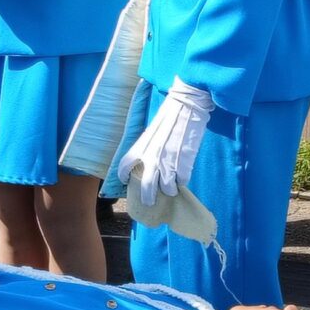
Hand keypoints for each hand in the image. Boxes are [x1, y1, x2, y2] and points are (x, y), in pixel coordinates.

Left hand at [114, 79, 212, 207]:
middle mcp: (153, 157)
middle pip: (147, 186)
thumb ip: (148, 149)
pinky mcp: (185, 161)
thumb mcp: (152, 132)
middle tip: (149, 203)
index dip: (123, 176)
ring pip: (167, 187)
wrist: (187, 106)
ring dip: (170, 190)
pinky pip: (182, 180)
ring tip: (172, 189)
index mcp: (141, 147)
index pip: (125, 166)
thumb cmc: (170, 117)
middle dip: (148, 198)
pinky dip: (182, 181)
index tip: (125, 181)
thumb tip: (148, 163)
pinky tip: (183, 176)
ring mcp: (169, 161)